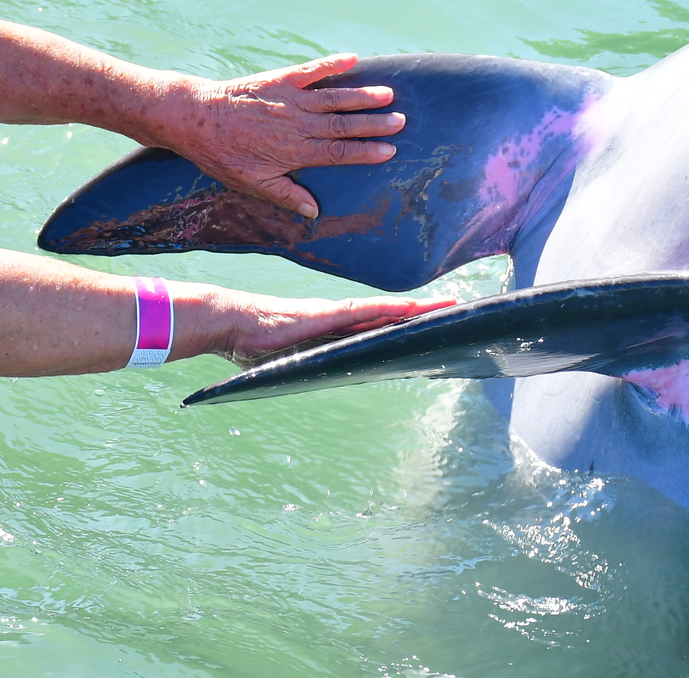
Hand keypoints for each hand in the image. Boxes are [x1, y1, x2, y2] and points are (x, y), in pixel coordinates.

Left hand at [150, 54, 404, 217]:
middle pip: (344, 124)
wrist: (196, 118)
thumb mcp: (253, 183)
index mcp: (295, 151)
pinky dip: (331, 64)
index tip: (390, 150)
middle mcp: (298, 124)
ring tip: (387, 93)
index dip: (366, 152)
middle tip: (400, 121)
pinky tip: (351, 58)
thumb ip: (287, 195)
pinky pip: (310, 70)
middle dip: (374, 123)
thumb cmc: (222, 155)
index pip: (339, 152)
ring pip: (334, 97)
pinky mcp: (279, 79)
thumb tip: (315, 211)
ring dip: (361, 95)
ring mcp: (290, 99)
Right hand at [192, 289, 454, 367]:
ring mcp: (335, 313)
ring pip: (385, 311)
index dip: (406, 324)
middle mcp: (340, 318)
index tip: (432, 326)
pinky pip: (365, 311)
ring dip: (416, 310)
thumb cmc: (255, 344)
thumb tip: (317, 380)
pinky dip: (390, 309)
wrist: (232, 322)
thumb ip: (309, 366)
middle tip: (456, 309)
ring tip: (447, 307)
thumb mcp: (290, 361)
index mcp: (334, 330)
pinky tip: (412, 309)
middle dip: (423, 314)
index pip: (379, 326)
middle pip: (390, 316)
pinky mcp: (327, 313)